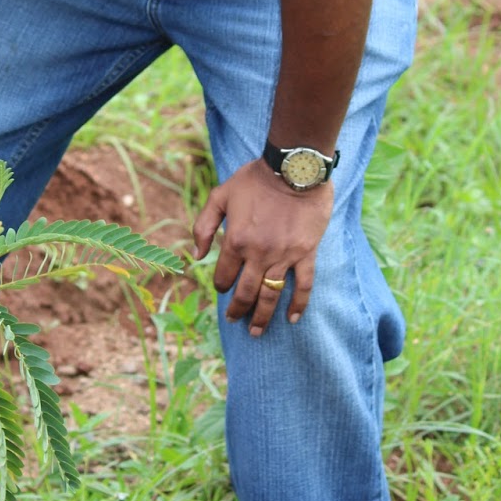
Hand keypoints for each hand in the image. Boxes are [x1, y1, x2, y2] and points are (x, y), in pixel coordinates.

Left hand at [192, 159, 333, 337]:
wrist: (293, 169)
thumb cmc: (255, 179)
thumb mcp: (220, 195)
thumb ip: (203, 225)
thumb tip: (195, 256)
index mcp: (235, 240)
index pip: (225, 276)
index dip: (221, 287)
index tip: (223, 290)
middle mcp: (258, 254)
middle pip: (245, 293)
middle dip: (238, 311)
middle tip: (235, 321)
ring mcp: (283, 256)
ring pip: (270, 295)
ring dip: (262, 317)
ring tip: (256, 331)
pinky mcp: (305, 253)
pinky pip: (303, 285)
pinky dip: (298, 304)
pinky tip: (292, 318)